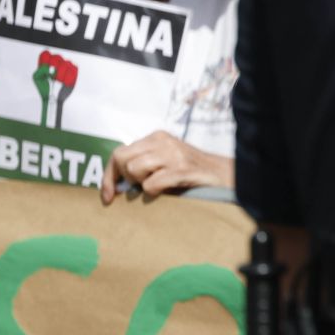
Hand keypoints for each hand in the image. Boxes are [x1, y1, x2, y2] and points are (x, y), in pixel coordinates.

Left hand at [102, 131, 232, 202]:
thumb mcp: (166, 162)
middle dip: (127, 178)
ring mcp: (174, 154)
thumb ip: (144, 165)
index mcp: (157, 138)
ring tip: (159, 187)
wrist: (226, 176)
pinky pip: (152, 183)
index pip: (119, 153)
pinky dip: (155, 192)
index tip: (108, 197)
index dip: (109, 176)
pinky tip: (170, 190)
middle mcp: (163, 142)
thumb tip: (114, 185)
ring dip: (142, 184)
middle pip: (122, 159)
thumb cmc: (192, 174)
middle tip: (142, 186)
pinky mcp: (183, 169)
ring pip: (134, 169)